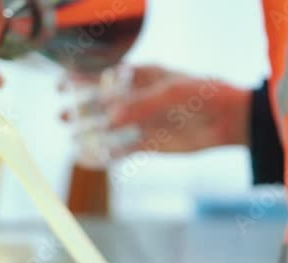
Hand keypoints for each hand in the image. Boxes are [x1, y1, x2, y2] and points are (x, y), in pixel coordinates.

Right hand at [61, 65, 251, 158]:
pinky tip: (91, 160)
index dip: (81, 80)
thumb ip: (141, 104)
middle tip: (61, 117)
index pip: (105, 77)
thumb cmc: (201, 95)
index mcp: (141, 77)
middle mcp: (139, 99)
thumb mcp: (172, 93)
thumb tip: (111, 117)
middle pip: (102, 104)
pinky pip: (124, 151)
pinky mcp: (151, 145)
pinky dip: (108, 156)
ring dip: (90, 134)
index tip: (62, 85)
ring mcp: (144, 122)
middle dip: (81, 110)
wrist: (226, 121)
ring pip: (110, 130)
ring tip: (71, 139)